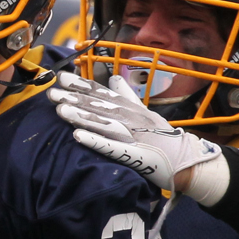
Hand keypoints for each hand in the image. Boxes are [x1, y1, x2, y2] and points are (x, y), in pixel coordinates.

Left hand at [47, 73, 220, 192]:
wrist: (186, 161)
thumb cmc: (163, 137)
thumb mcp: (145, 112)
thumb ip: (127, 95)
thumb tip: (112, 77)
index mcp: (132, 108)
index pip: (103, 94)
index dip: (82, 85)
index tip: (62, 77)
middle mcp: (131, 118)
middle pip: (100, 106)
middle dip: (75, 99)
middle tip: (52, 93)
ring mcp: (133, 136)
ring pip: (103, 123)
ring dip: (81, 116)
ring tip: (60, 110)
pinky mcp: (134, 155)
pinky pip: (111, 148)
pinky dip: (95, 141)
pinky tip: (77, 137)